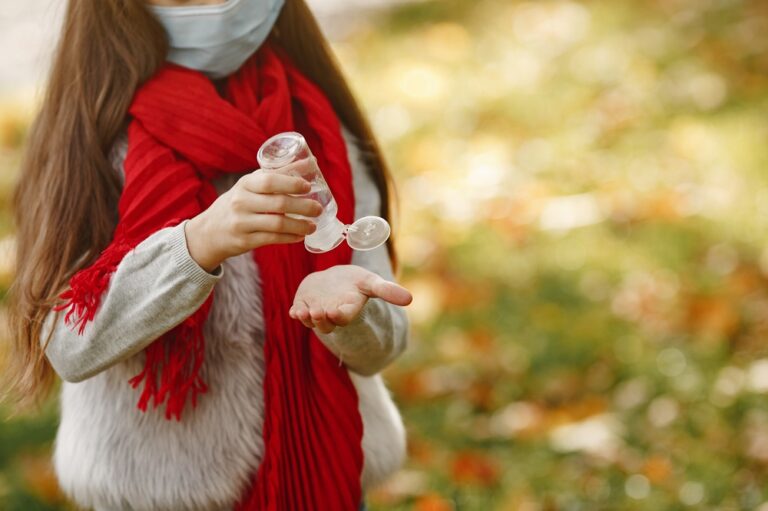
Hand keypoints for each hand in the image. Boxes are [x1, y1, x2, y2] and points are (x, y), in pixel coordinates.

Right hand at [185, 163, 323, 271]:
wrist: (209, 232)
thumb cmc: (238, 203)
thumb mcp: (251, 185)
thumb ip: (278, 174)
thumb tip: (311, 161)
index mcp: (245, 184)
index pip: (270, 181)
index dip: (291, 183)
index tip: (308, 187)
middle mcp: (241, 202)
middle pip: (278, 204)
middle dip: (303, 207)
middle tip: (318, 209)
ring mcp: (242, 222)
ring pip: (277, 224)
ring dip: (299, 225)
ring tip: (313, 225)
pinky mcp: (245, 241)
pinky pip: (272, 239)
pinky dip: (289, 238)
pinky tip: (300, 235)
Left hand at [289, 265, 412, 333]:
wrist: (336, 281)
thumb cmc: (356, 283)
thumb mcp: (372, 283)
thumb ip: (388, 291)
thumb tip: (410, 299)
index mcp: (348, 310)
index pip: (344, 317)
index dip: (339, 315)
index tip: (335, 312)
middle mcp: (331, 314)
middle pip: (325, 323)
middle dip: (320, 319)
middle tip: (317, 312)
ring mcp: (316, 310)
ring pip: (310, 320)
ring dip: (306, 318)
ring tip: (303, 311)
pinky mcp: (303, 304)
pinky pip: (298, 312)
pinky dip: (295, 313)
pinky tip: (294, 310)